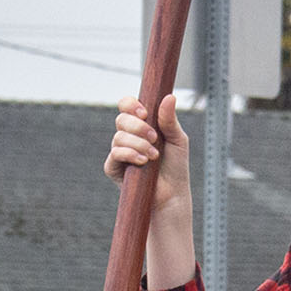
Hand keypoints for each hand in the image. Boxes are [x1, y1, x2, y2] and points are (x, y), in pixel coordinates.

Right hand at [104, 95, 190, 213]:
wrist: (172, 193)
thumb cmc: (175, 167)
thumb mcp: (177, 139)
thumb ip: (170, 119)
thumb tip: (169, 96)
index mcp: (141, 125)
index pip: (127, 106)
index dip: (131, 105)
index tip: (144, 113)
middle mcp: (128, 136)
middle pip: (121, 119)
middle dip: (138, 127)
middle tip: (154, 138)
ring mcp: (119, 152)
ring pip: (119, 137)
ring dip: (138, 144)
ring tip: (153, 156)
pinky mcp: (114, 168)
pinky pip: (115, 154)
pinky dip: (129, 154)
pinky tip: (143, 162)